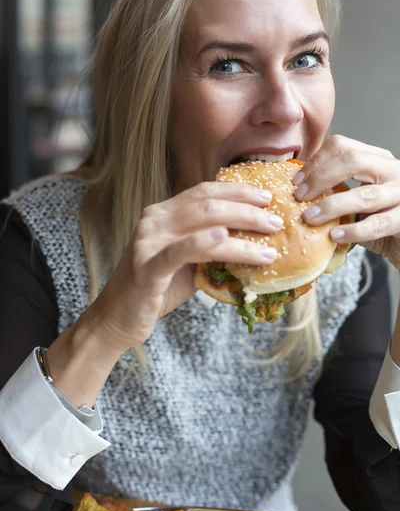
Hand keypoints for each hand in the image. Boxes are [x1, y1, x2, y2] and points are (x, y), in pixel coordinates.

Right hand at [89, 182, 280, 350]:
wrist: (118, 319)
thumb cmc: (156, 290)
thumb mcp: (187, 263)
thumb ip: (210, 249)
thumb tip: (252, 243)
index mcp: (162, 214)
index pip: (204, 192)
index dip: (237, 191)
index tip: (265, 197)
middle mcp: (154, 221)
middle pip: (207, 203)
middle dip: (246, 209)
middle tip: (275, 220)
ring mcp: (148, 242)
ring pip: (201, 223)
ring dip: (240, 229)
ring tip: (269, 239)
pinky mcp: (147, 267)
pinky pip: (181, 250)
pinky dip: (206, 241)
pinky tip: (227, 238)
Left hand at [292, 135, 399, 269]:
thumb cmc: (380, 219)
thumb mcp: (357, 199)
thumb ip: (336, 190)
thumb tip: (297, 191)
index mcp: (377, 159)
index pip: (342, 147)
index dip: (315, 162)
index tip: (296, 182)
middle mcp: (392, 170)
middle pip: (352, 161)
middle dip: (320, 178)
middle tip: (299, 197)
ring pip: (364, 194)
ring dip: (331, 206)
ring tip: (310, 218)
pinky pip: (378, 224)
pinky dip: (354, 231)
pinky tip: (336, 235)